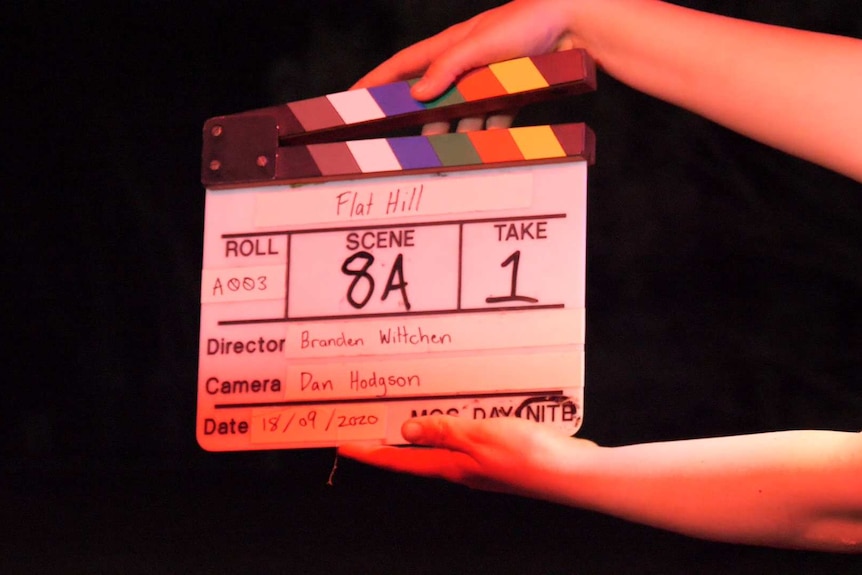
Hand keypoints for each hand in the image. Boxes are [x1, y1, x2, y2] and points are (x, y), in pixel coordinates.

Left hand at [338, 415, 596, 499]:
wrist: (571, 473)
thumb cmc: (528, 455)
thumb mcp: (480, 437)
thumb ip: (444, 432)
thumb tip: (406, 430)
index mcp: (453, 466)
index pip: (401, 460)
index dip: (372, 453)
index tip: (345, 446)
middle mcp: (462, 469)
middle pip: (416, 458)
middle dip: (390, 445)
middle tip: (368, 430)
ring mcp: (481, 466)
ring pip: (441, 450)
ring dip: (419, 438)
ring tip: (401, 421)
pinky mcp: (499, 456)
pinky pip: (465, 442)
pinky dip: (450, 431)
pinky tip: (455, 419)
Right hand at [352, 0, 583, 133]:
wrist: (573, 24)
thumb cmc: (525, 24)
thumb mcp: (479, 44)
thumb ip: (446, 68)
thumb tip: (415, 95)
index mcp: (449, 44)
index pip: (403, 65)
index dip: (375, 81)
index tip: (352, 99)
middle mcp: (463, 62)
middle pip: (429, 96)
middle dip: (415, 119)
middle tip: (398, 142)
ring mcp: (486, 78)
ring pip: (460, 113)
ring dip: (453, 134)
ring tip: (443, 157)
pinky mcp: (509, 91)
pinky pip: (491, 119)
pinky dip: (487, 136)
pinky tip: (483, 151)